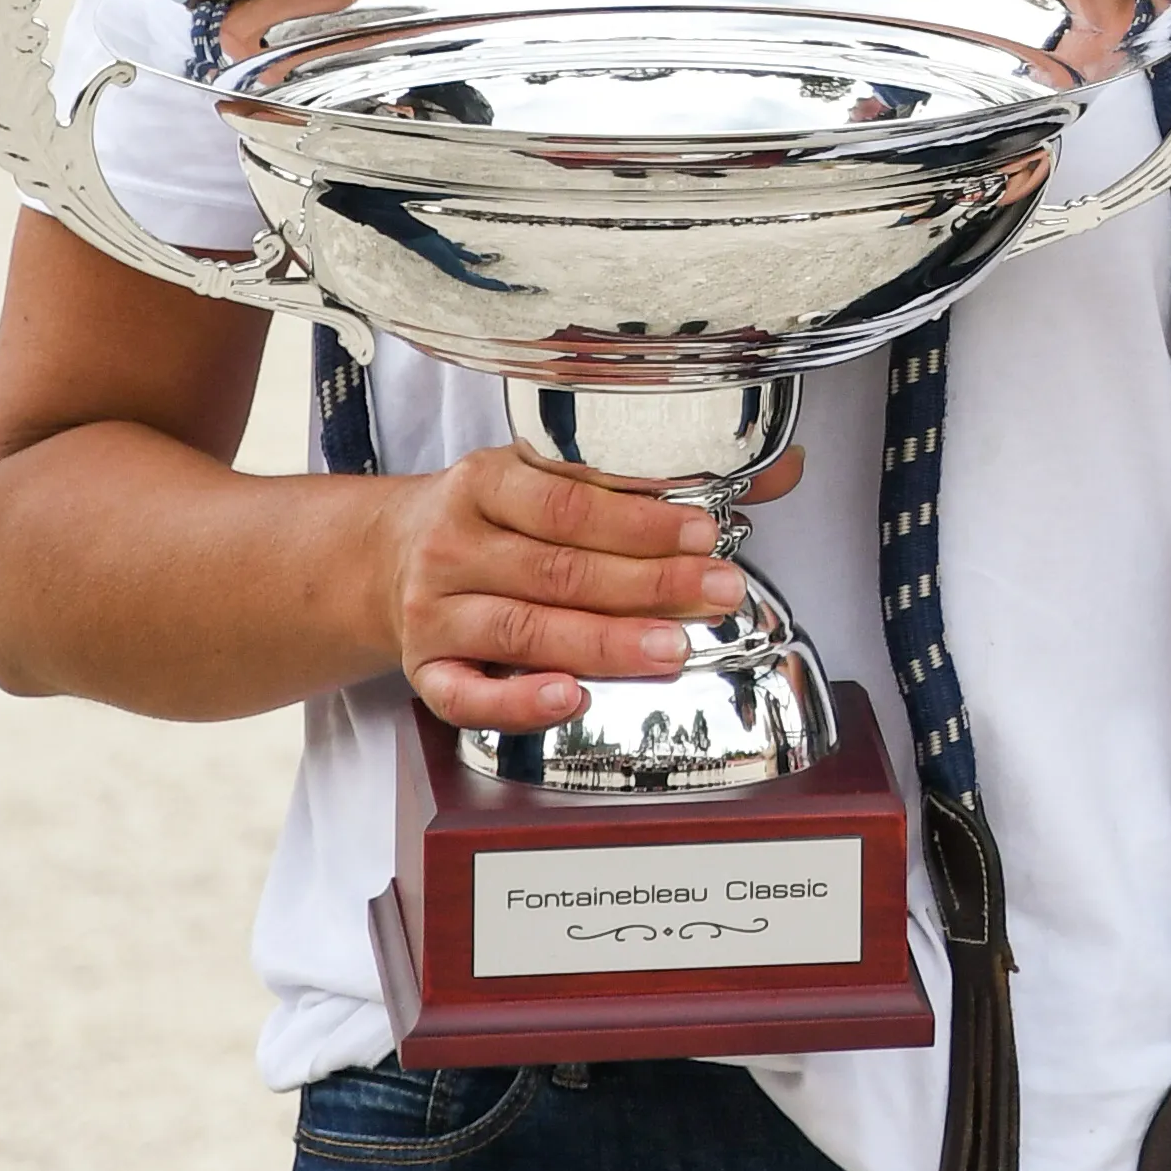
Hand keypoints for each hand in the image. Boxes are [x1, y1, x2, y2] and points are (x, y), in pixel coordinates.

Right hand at [370, 442, 801, 736]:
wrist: (388, 556)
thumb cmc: (495, 515)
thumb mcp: (555, 474)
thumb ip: (656, 476)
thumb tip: (782, 468)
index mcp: (486, 481)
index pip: (568, 500)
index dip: (640, 519)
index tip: (706, 530)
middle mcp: (453, 545)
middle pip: (557, 569)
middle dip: (646, 584)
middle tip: (716, 592)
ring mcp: (433, 612)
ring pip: (524, 631)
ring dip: (604, 643)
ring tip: (672, 648)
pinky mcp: (425, 671)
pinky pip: (466, 697)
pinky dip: (518, 702)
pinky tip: (571, 697)